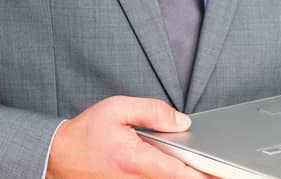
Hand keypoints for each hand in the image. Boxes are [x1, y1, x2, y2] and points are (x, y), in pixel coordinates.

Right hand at [47, 95, 208, 177]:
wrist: (55, 157)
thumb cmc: (84, 134)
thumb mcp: (117, 109)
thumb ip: (153, 112)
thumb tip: (182, 123)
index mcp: (136, 161)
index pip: (181, 173)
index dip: (206, 174)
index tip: (224, 173)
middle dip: (199, 175)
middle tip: (220, 169)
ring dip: (183, 175)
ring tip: (201, 167)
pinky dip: (168, 176)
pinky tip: (180, 169)